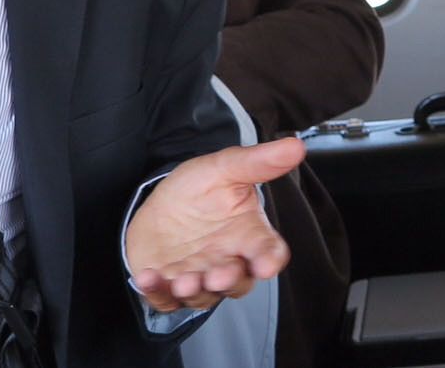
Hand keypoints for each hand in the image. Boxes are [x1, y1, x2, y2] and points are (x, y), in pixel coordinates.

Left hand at [125, 136, 306, 312]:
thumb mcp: (225, 168)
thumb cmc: (199, 189)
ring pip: (202, 296)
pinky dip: (156, 293)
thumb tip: (295, 146)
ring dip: (193, 291)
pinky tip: (148, 277)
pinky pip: (164, 299)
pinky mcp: (167, 288)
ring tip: (183, 280)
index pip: (268, 251)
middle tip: (219, 275)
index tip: (267, 264)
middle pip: (237, 282)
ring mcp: (197, 278)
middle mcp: (226, 261)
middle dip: (229, 280)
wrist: (159, 204)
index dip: (270, 259)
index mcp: (247, 235)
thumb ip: (258, 162)